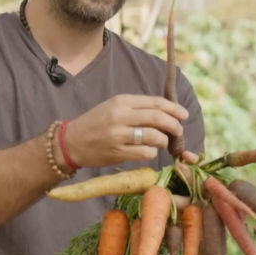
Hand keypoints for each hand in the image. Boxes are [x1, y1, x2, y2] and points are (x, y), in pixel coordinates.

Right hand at [65, 94, 190, 167]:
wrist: (71, 142)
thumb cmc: (96, 123)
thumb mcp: (114, 107)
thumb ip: (138, 109)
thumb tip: (167, 113)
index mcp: (122, 101)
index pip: (155, 103)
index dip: (174, 109)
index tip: (183, 115)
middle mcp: (120, 116)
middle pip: (158, 118)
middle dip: (174, 125)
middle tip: (179, 130)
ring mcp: (119, 135)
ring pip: (154, 136)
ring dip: (164, 140)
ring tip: (163, 142)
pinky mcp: (117, 152)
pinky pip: (145, 153)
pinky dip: (152, 152)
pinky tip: (150, 151)